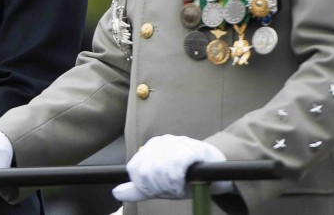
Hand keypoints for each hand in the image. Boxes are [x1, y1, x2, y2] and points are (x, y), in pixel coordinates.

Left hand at [111, 135, 227, 202]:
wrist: (218, 172)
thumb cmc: (187, 178)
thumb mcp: (160, 186)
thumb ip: (139, 189)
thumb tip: (116, 192)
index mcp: (149, 149)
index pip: (134, 170)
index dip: (146, 186)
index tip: (160, 190)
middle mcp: (160, 142)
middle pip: (146, 172)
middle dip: (159, 188)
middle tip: (173, 190)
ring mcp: (176, 142)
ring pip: (160, 170)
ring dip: (171, 186)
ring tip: (180, 187)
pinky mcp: (192, 148)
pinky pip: (176, 166)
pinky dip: (179, 180)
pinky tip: (185, 183)